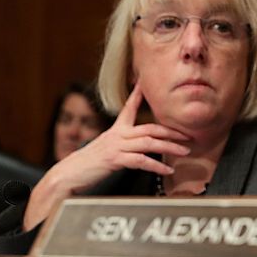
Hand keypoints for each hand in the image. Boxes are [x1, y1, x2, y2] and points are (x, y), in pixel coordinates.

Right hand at [23, 83, 190, 229]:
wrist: (67, 175)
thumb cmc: (87, 165)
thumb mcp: (106, 150)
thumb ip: (121, 146)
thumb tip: (136, 149)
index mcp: (115, 131)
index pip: (129, 108)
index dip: (138, 94)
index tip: (145, 81)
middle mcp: (116, 135)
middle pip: (149, 128)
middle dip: (171, 131)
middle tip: (189, 136)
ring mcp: (115, 145)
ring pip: (148, 142)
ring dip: (169, 147)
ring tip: (185, 152)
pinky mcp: (114, 159)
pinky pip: (140, 160)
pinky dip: (156, 165)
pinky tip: (168, 169)